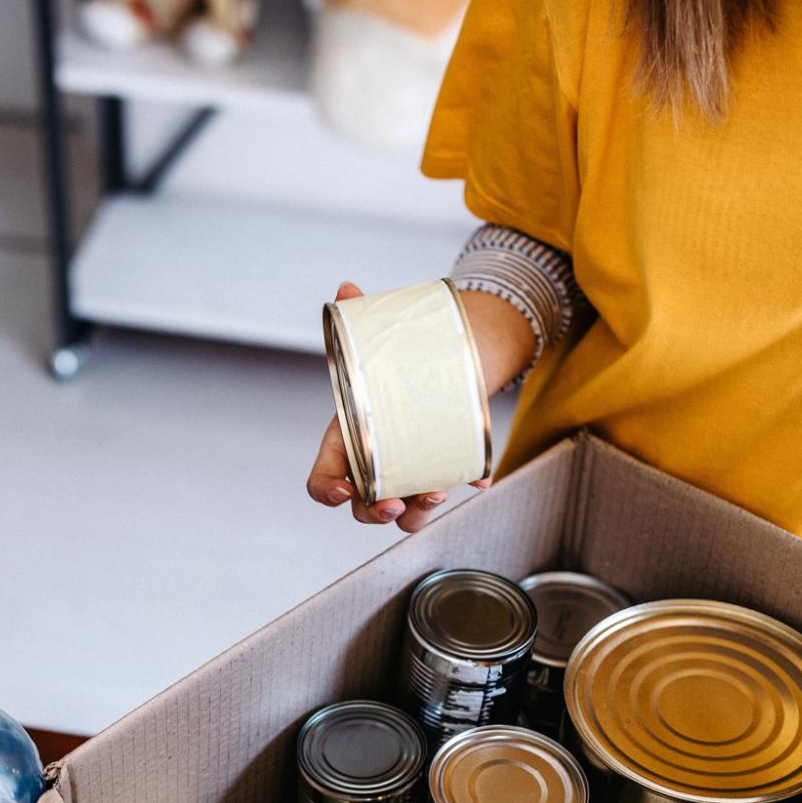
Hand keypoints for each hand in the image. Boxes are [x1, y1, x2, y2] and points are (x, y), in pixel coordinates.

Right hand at [307, 281, 491, 534]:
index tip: (343, 492)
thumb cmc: (397, 361)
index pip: (323, 481)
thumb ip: (359, 319)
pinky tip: (478, 476)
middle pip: (364, 506)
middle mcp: (375, 466)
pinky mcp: (440, 470)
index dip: (327, 492)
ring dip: (418, 511)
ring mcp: (408, 473)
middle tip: (395, 503)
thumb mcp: (378, 342)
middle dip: (377, 512)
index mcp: (348, 440)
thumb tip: (348, 289)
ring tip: (437, 490)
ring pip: (405, 513)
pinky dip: (464, 485)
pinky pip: (450, 491)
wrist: (441, 360)